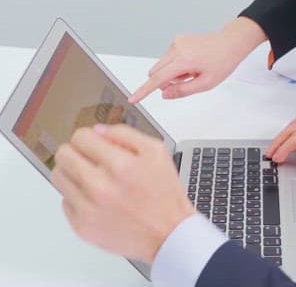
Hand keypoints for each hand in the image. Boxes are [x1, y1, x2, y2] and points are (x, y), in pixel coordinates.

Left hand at [51, 124, 195, 263]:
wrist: (168, 233)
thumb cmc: (164, 195)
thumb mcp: (157, 152)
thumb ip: (126, 134)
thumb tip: (98, 131)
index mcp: (121, 166)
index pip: (80, 137)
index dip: (88, 137)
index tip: (93, 143)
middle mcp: (101, 187)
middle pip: (63, 155)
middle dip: (76, 151)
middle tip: (88, 158)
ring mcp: (89, 209)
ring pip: (59, 177)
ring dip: (73, 173)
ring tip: (91, 177)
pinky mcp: (82, 227)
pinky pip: (65, 201)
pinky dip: (78, 197)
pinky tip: (96, 198)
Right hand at [128, 17, 266, 102]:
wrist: (231, 43)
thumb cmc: (223, 62)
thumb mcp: (206, 84)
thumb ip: (183, 90)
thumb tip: (164, 94)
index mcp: (184, 60)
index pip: (157, 79)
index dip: (144, 91)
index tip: (133, 98)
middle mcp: (177, 48)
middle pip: (156, 73)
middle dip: (166, 82)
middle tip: (187, 81)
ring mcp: (176, 43)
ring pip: (162, 66)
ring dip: (172, 74)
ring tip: (193, 71)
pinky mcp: (178, 40)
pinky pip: (168, 58)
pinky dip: (176, 65)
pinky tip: (192, 63)